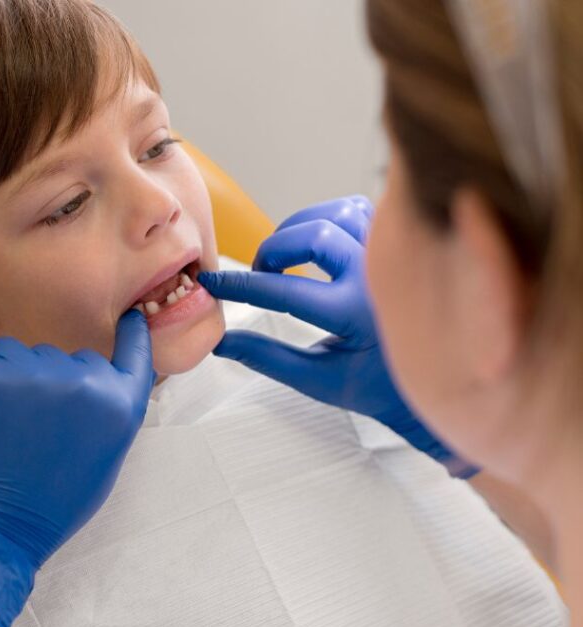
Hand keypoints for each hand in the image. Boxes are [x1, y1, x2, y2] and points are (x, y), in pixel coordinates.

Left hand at [0, 310, 155, 626]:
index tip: (129, 317)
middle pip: (79, 359)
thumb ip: (113, 410)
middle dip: (66, 381)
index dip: (132, 333)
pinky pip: (3, 352)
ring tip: (17, 424)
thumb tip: (105, 376)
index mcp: (119, 406)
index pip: (135, 352)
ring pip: (38, 355)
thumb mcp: (106, 457)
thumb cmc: (54, 501)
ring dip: (29, 377)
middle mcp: (85, 382)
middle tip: (46, 424)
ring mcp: (37, 373)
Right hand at [197, 196, 476, 478]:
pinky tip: (318, 243)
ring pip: (336, 213)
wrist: (440, 385)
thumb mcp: (318, 380)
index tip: (215, 283)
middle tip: (261, 273)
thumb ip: (266, 358)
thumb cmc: (379, 387)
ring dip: (300, 229)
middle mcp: (378, 277)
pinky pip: (359, 210)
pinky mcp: (401, 245)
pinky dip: (330, 217)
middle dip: (274, 250)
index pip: (283, 290)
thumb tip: (221, 342)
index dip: (241, 286)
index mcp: (355, 315)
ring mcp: (393, 256)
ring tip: (287, 257)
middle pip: (312, 235)